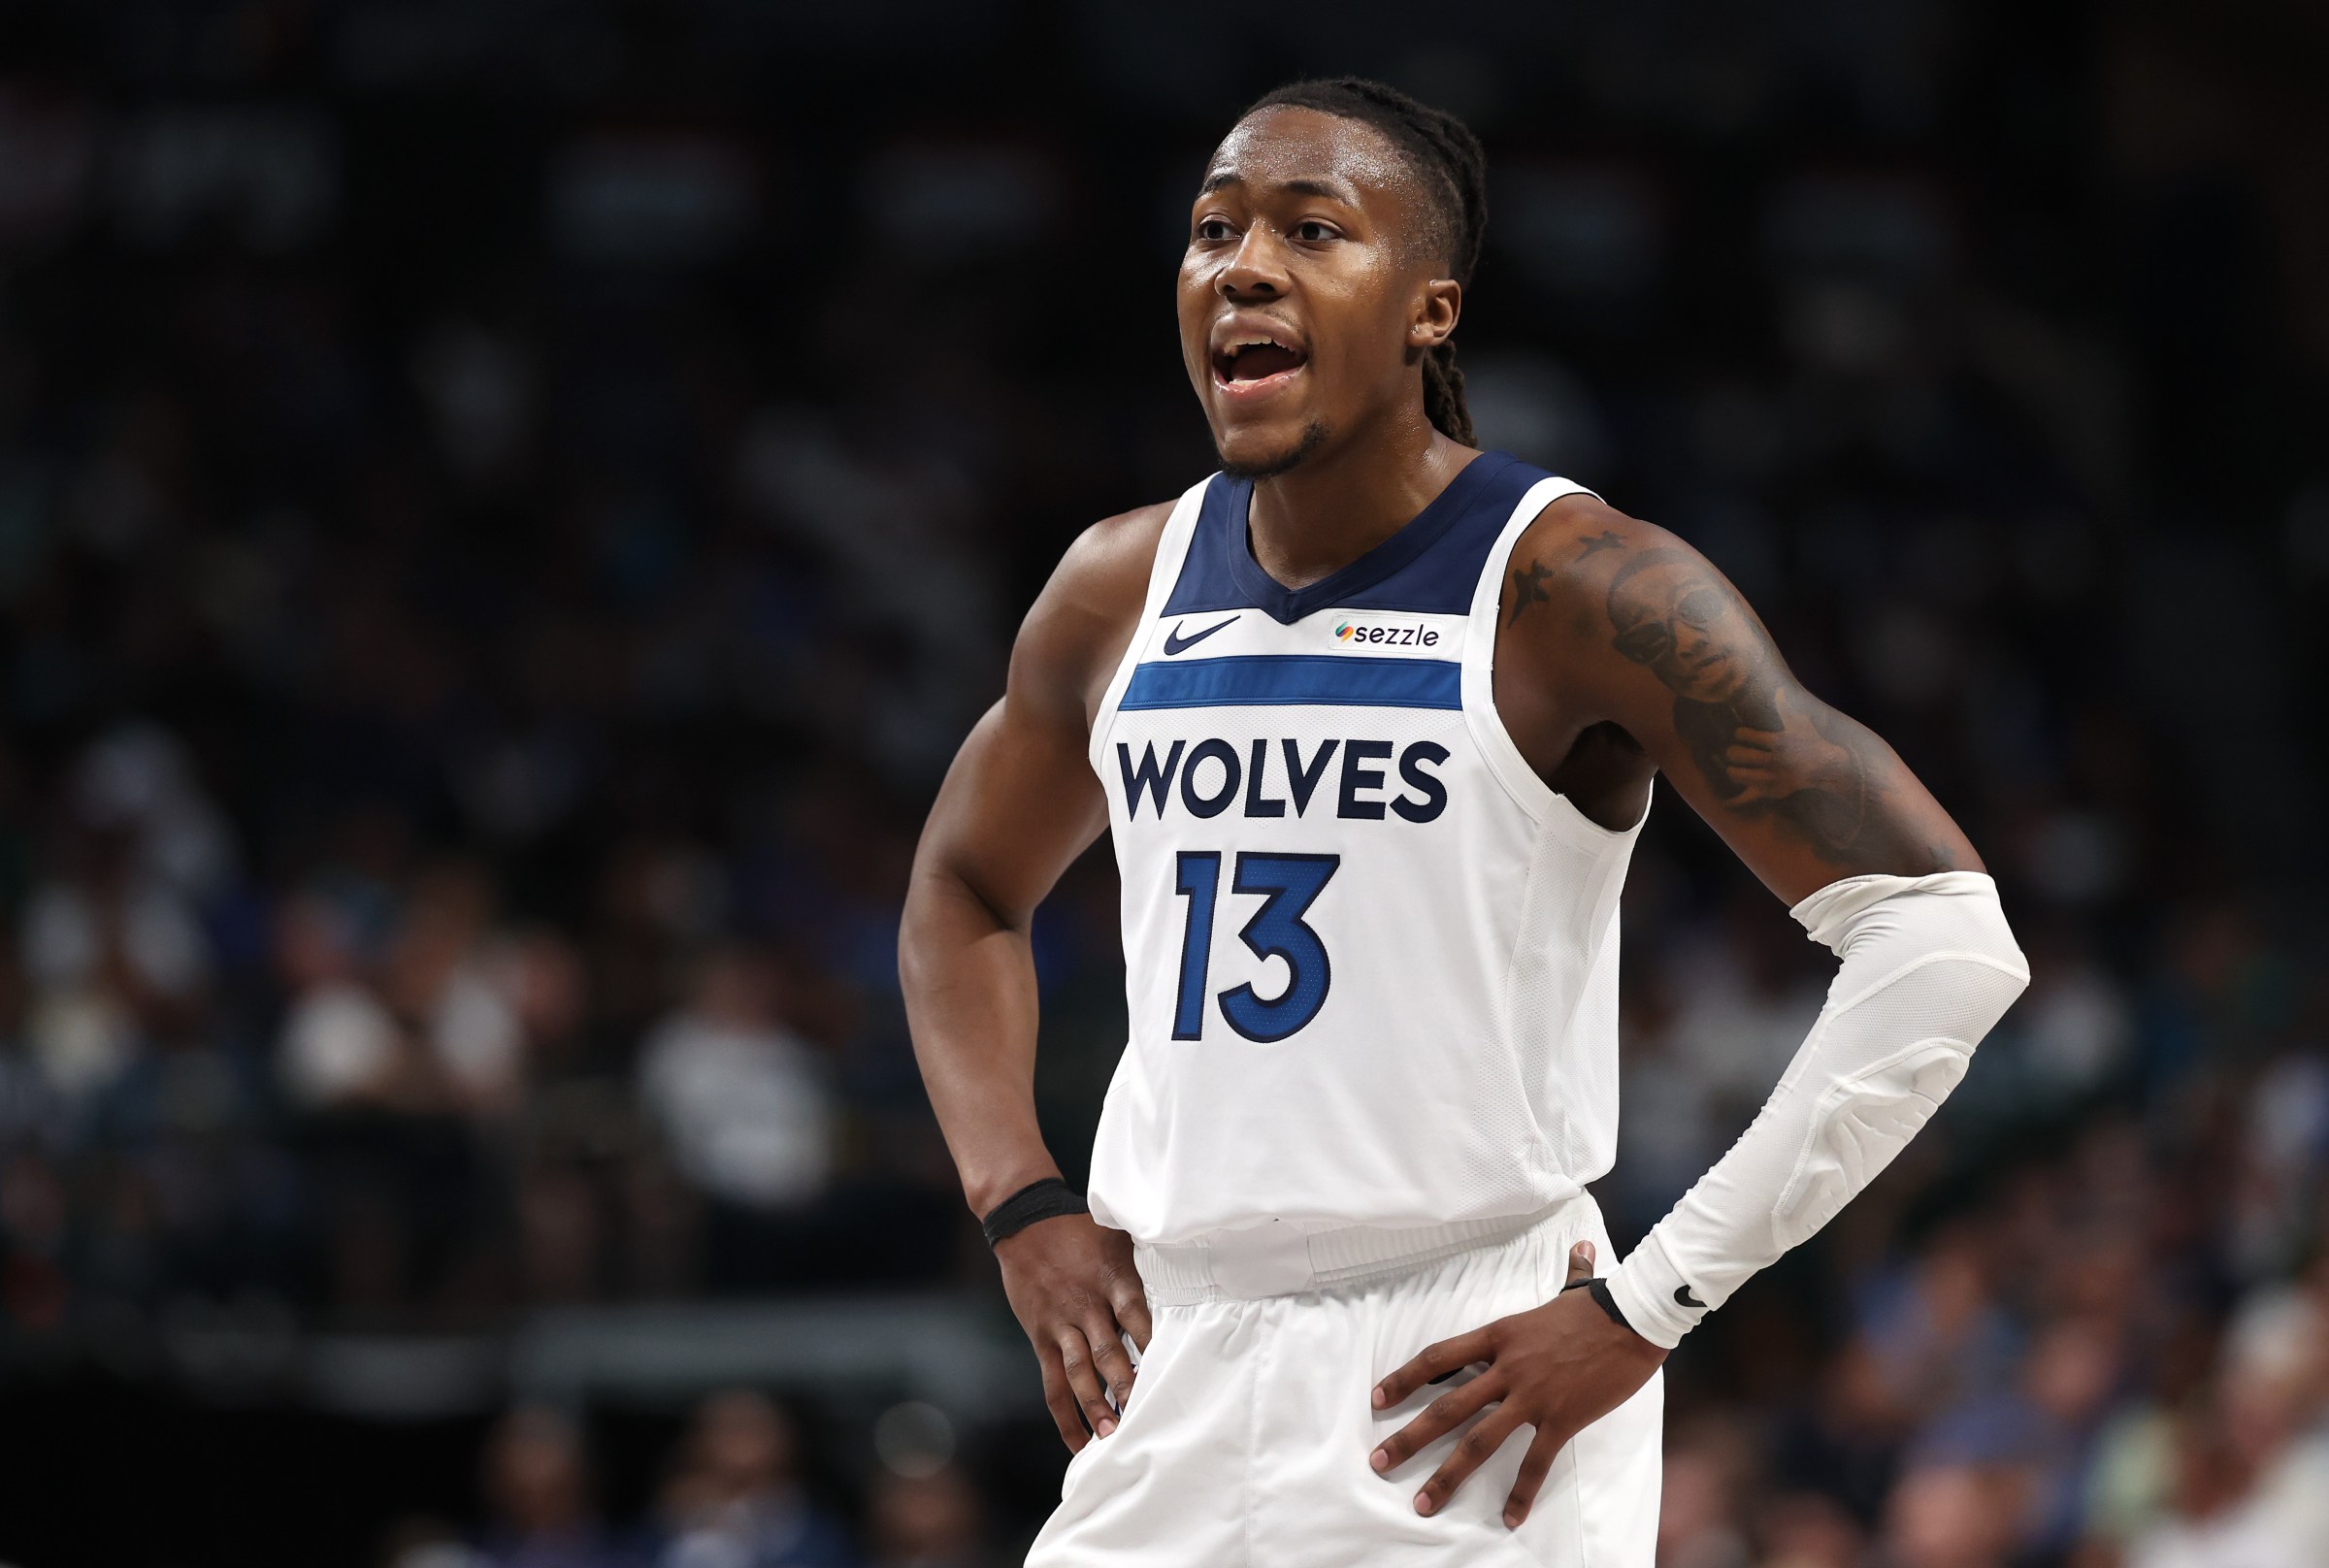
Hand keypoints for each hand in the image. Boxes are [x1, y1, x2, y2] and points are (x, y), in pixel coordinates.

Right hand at [996, 1212, 1153, 1451]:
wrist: (1024, 1223)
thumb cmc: (1079, 1230)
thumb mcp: (1117, 1235)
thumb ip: (1145, 1261)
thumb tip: (1190, 1272)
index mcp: (1112, 1278)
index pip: (1137, 1316)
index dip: (1154, 1344)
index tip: (1175, 1370)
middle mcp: (1087, 1305)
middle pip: (1109, 1352)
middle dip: (1128, 1386)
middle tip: (1148, 1416)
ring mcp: (1062, 1324)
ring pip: (1080, 1372)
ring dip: (1097, 1406)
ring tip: (1113, 1435)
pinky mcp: (1042, 1338)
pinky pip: (1053, 1384)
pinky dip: (1065, 1415)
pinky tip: (1078, 1442)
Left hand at [1368, 1241, 1666, 1527]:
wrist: (1634, 1320)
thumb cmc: (1601, 1306)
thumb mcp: (1572, 1291)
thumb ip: (1569, 1274)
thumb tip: (1582, 1250)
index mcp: (1499, 1336)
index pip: (1438, 1357)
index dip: (1403, 1379)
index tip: (1377, 1398)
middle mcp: (1506, 1368)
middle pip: (1446, 1407)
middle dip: (1409, 1438)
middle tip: (1379, 1462)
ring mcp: (1531, 1396)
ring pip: (1478, 1441)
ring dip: (1448, 1475)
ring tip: (1423, 1503)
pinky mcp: (1561, 1419)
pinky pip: (1534, 1463)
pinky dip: (1520, 1494)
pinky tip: (1509, 1518)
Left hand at [1722, 684, 1856, 805]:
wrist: (1828, 766)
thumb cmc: (1811, 741)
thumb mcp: (1800, 723)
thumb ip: (1786, 707)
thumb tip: (1779, 688)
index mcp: (1779, 742)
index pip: (1749, 736)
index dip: (1741, 734)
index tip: (1739, 734)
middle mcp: (1776, 760)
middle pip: (1745, 756)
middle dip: (1734, 753)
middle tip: (1731, 752)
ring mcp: (1777, 776)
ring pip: (1746, 776)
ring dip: (1735, 772)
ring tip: (1731, 769)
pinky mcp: (1778, 789)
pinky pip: (1756, 792)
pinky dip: (1744, 792)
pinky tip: (1735, 790)